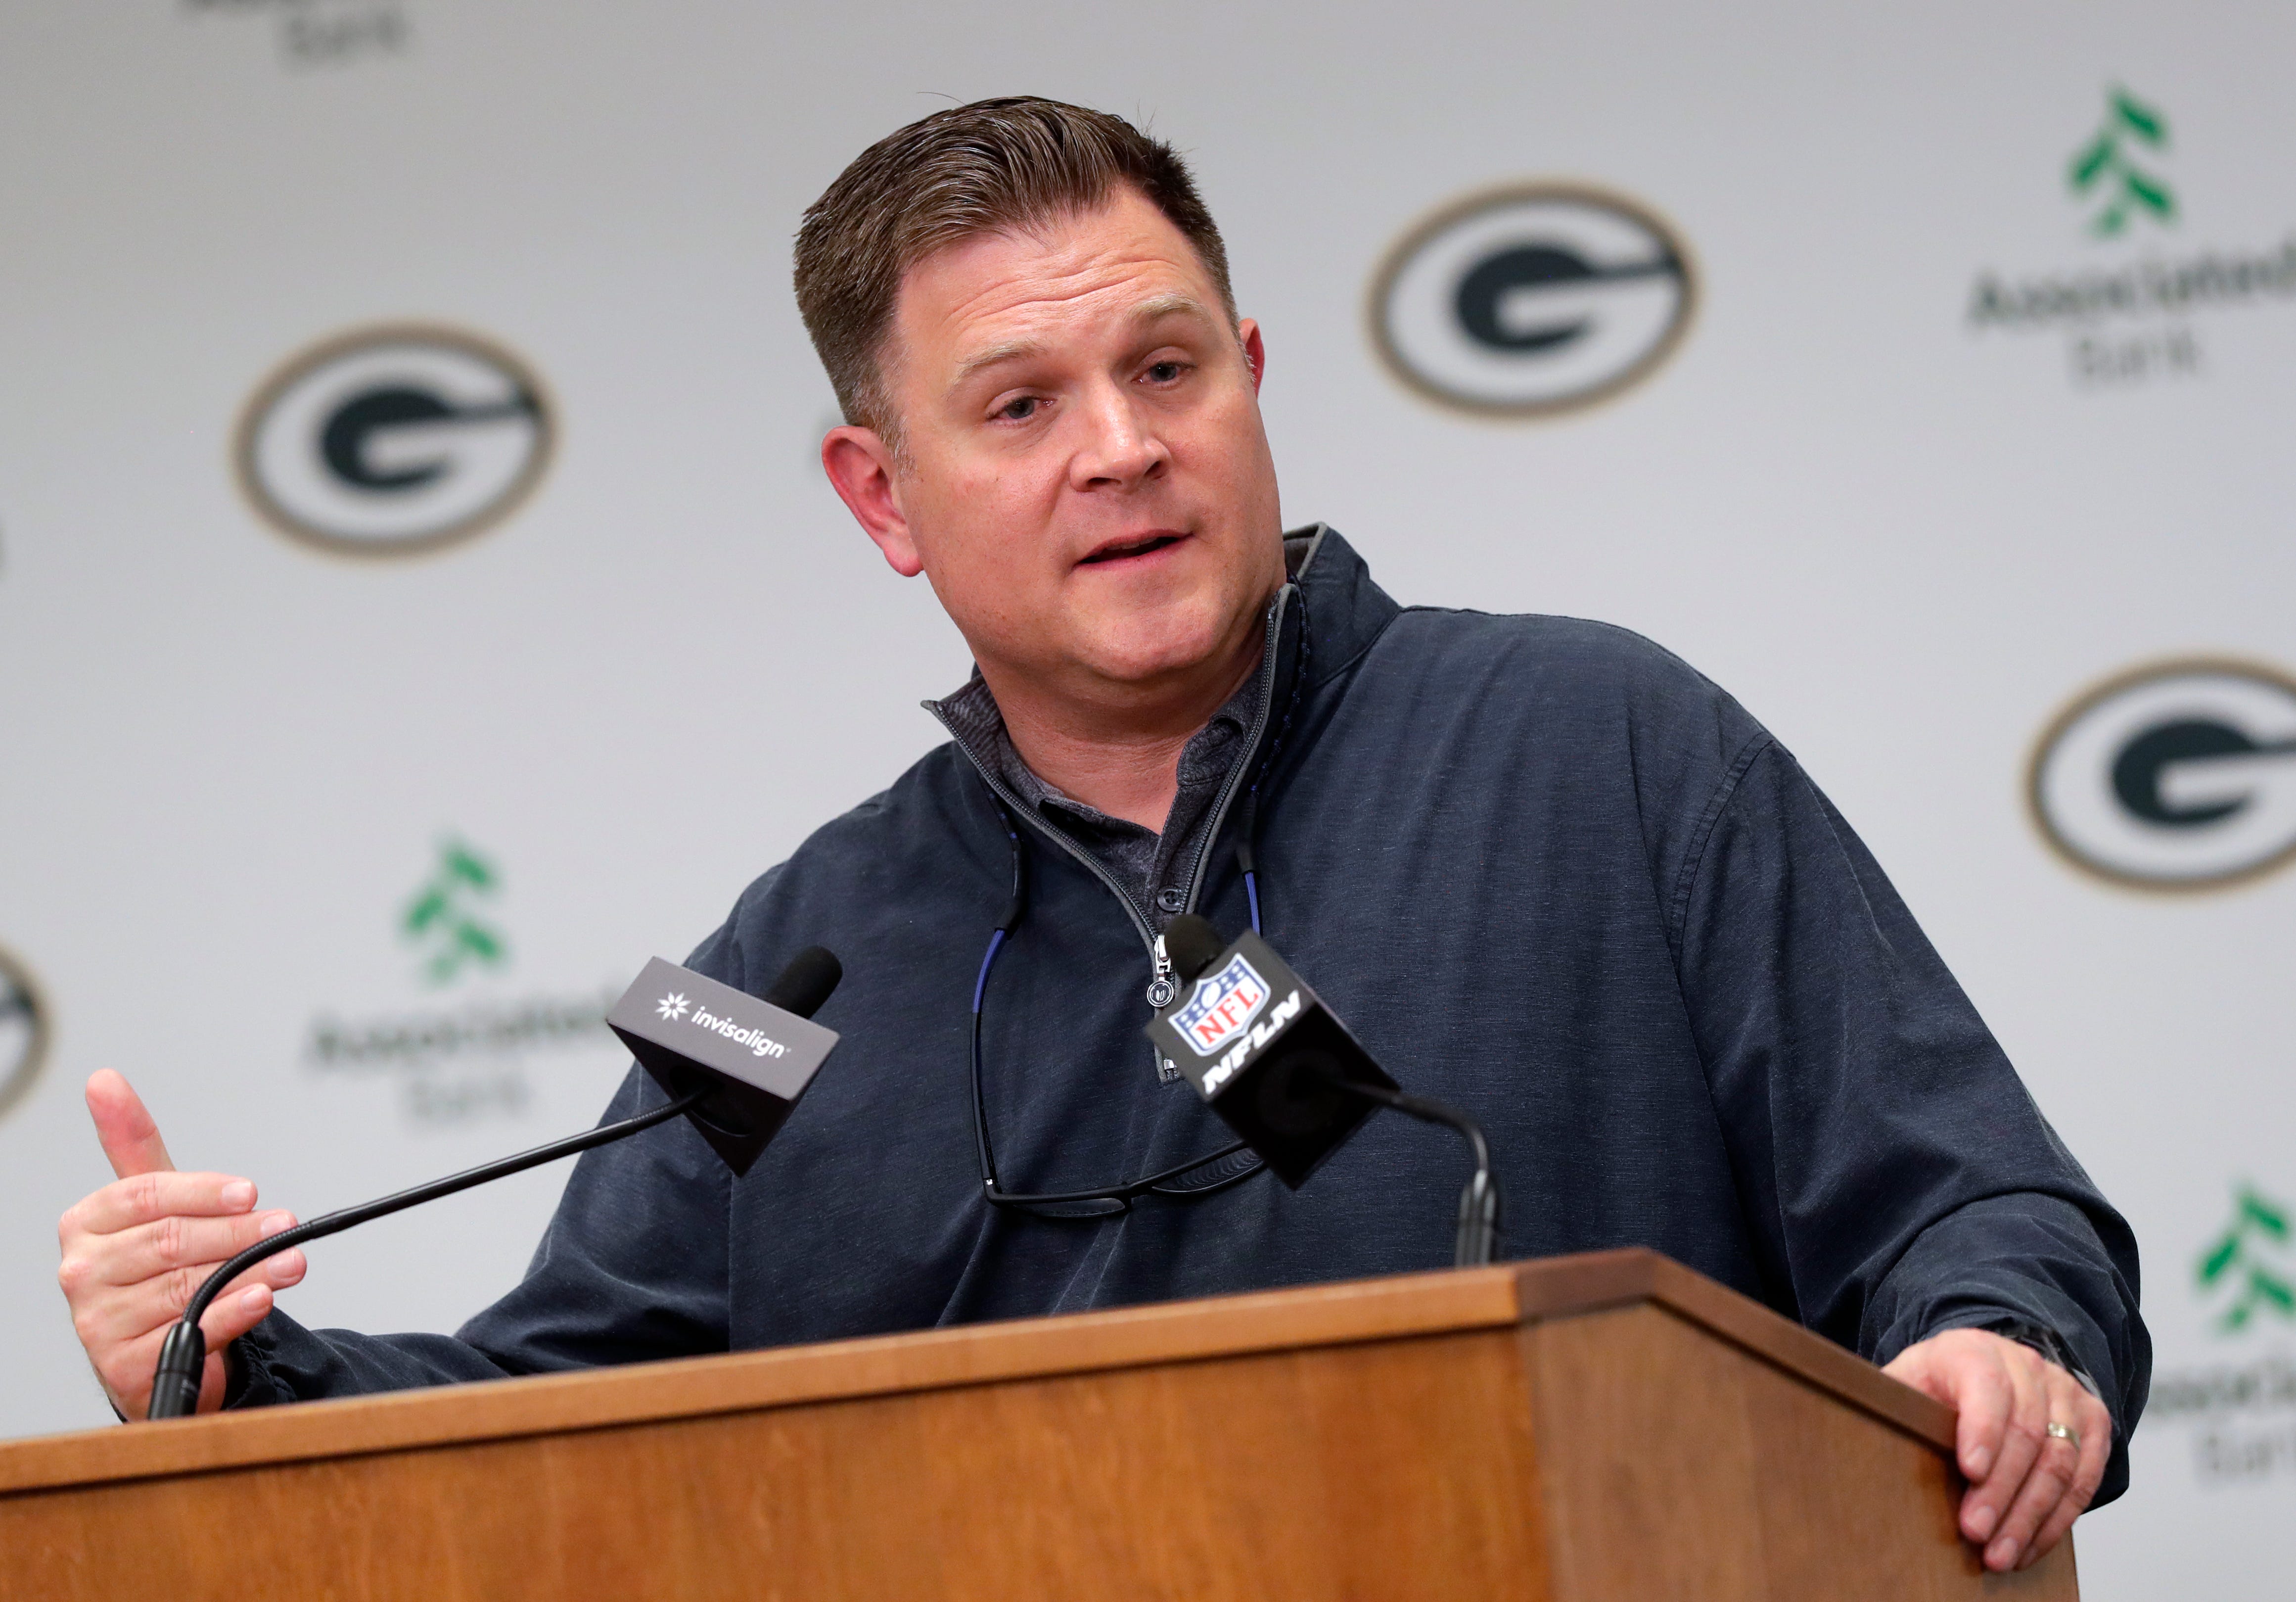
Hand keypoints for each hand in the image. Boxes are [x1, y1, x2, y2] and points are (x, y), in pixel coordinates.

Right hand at [56, 1070, 305, 1420]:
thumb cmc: (156, 1265)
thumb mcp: (151, 1203)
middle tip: (286, 1225)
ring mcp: (97, 1322)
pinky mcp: (122, 1365)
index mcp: (84, 1224)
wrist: (155, 1345)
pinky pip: (189, 1331)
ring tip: (293, 1261)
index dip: (203, 1192)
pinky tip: (261, 1298)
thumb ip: (132, 1143)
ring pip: (186, 1286)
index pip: (145, 1196)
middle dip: (238, 1232)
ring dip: (250, 1271)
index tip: (251, 1191)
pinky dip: (232, 1314)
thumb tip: (104, 1079)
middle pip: (170, 1242)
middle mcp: (81, 1272)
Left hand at [1883, 1327, 2110, 1571]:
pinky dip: (2058, 1519)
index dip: (1981, 1431)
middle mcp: (2026, 1365)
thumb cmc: (1935, 1385)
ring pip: (2060, 1462)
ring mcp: (2065, 1392)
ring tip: (2000, 1555)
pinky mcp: (2091, 1422)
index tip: (1968, 1471)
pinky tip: (2029, 1546)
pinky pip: (2085, 1478)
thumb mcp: (1905, 1383)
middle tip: (1975, 1533)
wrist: (1986, 1367)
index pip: (1986, 1387)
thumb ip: (1888, 1404)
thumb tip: (1855, 1437)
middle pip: (2026, 1432)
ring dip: (2030, 1516)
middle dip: (2000, 1491)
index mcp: (1973, 1350)